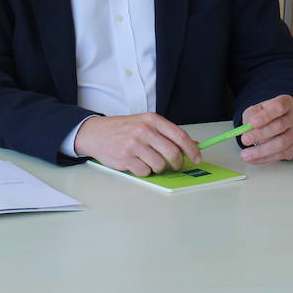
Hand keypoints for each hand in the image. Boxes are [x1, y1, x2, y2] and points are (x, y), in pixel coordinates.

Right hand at [73, 113, 200, 176]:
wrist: (95, 133)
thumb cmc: (123, 129)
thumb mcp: (145, 124)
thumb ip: (167, 133)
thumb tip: (192, 144)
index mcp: (152, 120)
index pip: (179, 135)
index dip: (192, 149)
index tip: (197, 157)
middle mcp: (144, 131)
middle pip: (172, 153)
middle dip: (178, 163)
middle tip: (176, 165)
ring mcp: (134, 145)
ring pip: (160, 165)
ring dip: (159, 168)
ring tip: (150, 162)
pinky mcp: (125, 158)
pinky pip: (145, 172)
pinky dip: (145, 171)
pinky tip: (137, 163)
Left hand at [239, 95, 292, 164]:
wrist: (279, 121)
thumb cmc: (266, 115)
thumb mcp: (256, 110)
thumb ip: (251, 117)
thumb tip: (247, 129)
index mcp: (286, 102)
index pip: (278, 107)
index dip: (265, 116)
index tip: (252, 123)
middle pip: (279, 126)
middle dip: (260, 134)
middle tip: (244, 140)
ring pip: (282, 143)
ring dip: (262, 151)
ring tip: (246, 154)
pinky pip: (282, 154)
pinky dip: (266, 158)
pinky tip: (254, 159)